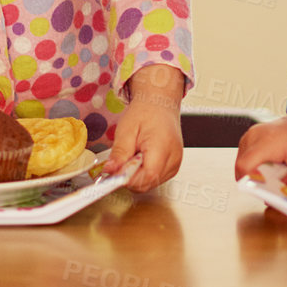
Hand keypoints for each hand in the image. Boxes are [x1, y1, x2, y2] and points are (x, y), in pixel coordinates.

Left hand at [106, 65, 185, 192]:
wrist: (160, 103)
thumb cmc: (146, 112)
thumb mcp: (126, 130)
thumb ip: (119, 153)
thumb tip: (110, 171)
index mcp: (162, 148)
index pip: (146, 177)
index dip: (128, 178)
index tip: (114, 172)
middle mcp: (173, 159)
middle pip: (148, 183)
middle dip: (130, 177)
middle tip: (123, 159)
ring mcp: (175, 164)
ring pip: (151, 183)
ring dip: (137, 175)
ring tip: (135, 155)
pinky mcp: (174, 166)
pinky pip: (156, 178)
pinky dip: (145, 173)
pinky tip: (142, 158)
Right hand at [233, 108, 286, 194]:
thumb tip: (275, 206)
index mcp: (266, 143)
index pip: (244, 168)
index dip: (252, 185)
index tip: (267, 192)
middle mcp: (253, 137)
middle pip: (243, 169)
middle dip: (259, 182)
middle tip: (280, 183)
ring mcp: (251, 135)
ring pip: (245, 165)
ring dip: (260, 175)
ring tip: (281, 173)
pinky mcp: (254, 138)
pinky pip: (250, 159)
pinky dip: (261, 167)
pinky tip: (278, 167)